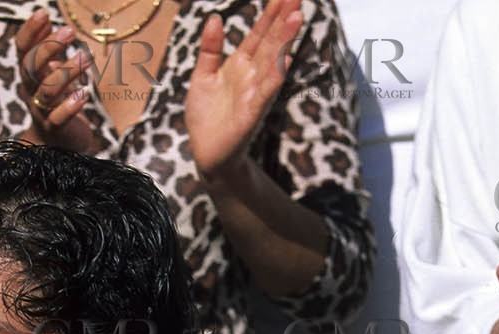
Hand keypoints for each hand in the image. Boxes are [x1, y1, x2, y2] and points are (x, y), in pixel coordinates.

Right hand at [14, 11, 93, 153]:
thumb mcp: (49, 71)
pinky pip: (58, 118)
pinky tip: (84, 95)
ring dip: (67, 72)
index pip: (22, 50)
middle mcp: (30, 92)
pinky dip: (70, 106)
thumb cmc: (56, 102)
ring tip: (87, 57)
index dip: (29, 32)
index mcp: (28, 75)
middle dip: (48, 47)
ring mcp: (41, 111)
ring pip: (47, 91)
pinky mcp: (55, 129)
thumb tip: (44, 16)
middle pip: (31, 68)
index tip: (44, 13)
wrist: (55, 144)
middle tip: (70, 31)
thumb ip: (46, 48)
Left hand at [185, 0, 303, 183]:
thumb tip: (214, 18)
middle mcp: (251, 75)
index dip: (269, 15)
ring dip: (284, 40)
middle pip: (269, 42)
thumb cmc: (205, 118)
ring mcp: (254, 92)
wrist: (206, 154)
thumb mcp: (202, 77)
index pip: (258, 35)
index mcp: (239, 65)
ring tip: (297, 17)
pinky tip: (284, 59)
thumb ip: (209, 49)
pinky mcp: (252, 112)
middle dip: (282, 19)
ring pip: (272, 61)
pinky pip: (265, 90)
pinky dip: (274, 75)